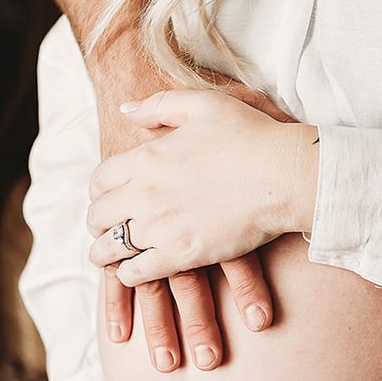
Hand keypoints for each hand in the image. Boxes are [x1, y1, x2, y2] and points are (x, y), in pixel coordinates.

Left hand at [94, 80, 286, 372]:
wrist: (283, 176)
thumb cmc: (251, 136)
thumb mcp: (203, 105)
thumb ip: (159, 106)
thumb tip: (125, 110)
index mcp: (146, 157)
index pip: (99, 180)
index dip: (100, 191)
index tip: (109, 198)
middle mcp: (144, 193)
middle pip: (98, 216)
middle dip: (98, 223)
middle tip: (106, 229)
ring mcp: (160, 227)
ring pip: (109, 249)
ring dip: (105, 253)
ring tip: (110, 257)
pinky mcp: (181, 255)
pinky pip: (136, 273)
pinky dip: (129, 275)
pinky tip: (135, 273)